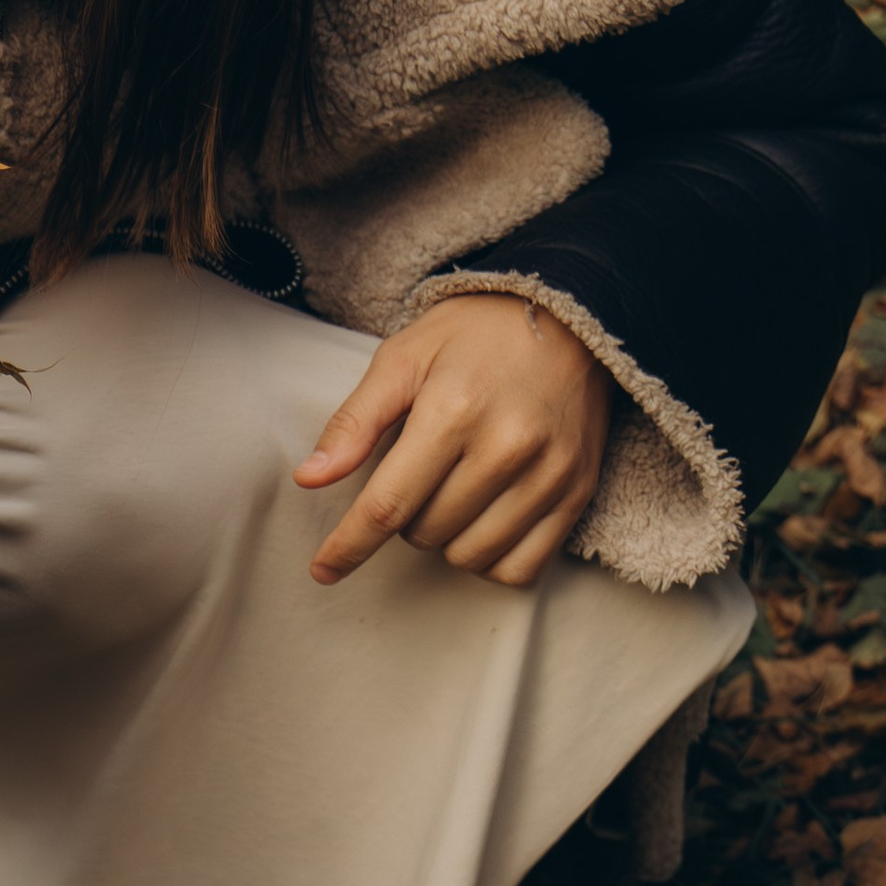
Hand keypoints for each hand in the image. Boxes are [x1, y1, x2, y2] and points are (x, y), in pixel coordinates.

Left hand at [294, 294, 609, 589]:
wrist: (570, 316)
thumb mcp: (403, 358)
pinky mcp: (577, 491)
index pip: (388, 504)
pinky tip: (482, 524)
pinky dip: (490, 559)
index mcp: (454, 411)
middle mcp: (507, 447)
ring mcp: (549, 473)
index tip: (323, 570)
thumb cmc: (475, 335)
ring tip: (452, 490)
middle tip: (421, 470)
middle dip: (405, 516)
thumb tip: (308, 479)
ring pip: (468, 556)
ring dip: (445, 538)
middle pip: (424, 533)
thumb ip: (354, 422)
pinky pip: (520, 568)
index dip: (348, 545)